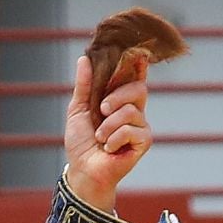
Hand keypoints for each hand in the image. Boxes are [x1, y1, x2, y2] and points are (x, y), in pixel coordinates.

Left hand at [64, 54, 152, 214]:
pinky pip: (131, 129)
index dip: (138, 64)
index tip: (138, 52)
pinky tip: (109, 148)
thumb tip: (84, 58)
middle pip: (138, 89)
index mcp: (120, 100)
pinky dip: (114, 138)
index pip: (135, 76)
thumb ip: (83, 85)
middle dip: (117, 97)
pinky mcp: (144, 141)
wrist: (83, 170)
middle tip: (101, 109)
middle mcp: (134, 110)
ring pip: (131, 111)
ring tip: (100, 138)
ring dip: (108, 125)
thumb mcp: (78, 110)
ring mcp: (141, 125)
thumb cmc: (81, 143)